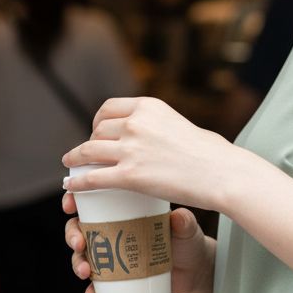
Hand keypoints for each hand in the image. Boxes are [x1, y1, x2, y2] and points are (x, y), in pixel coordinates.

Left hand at [61, 96, 233, 210]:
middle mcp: (136, 123)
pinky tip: (71, 186)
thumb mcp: (183, 125)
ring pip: (88, 152)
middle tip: (89, 154)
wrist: (223, 173)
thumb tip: (158, 136)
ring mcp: (131, 149)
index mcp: (149, 107)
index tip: (97, 131)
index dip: (98, 121)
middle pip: (97, 130)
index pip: (109, 108)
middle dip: (89, 141)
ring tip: (70, 165)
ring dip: (75, 158)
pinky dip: (77, 182)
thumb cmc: (212, 154)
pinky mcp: (130, 175)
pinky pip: (92, 178)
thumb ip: (162, 127)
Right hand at [63, 190, 214, 292]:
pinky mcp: (118, 277)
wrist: (195, 270)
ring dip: (77, 264)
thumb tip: (178, 216)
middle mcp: (113, 232)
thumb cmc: (188, 240)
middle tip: (79, 244)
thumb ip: (184, 222)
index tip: (70, 206)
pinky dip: (91, 290)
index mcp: (123, 211)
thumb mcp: (186, 228)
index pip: (93, 202)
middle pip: (80, 229)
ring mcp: (113, 256)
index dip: (74, 201)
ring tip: (86, 272)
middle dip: (72, 236)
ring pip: (84, 257)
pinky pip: (98, 284)